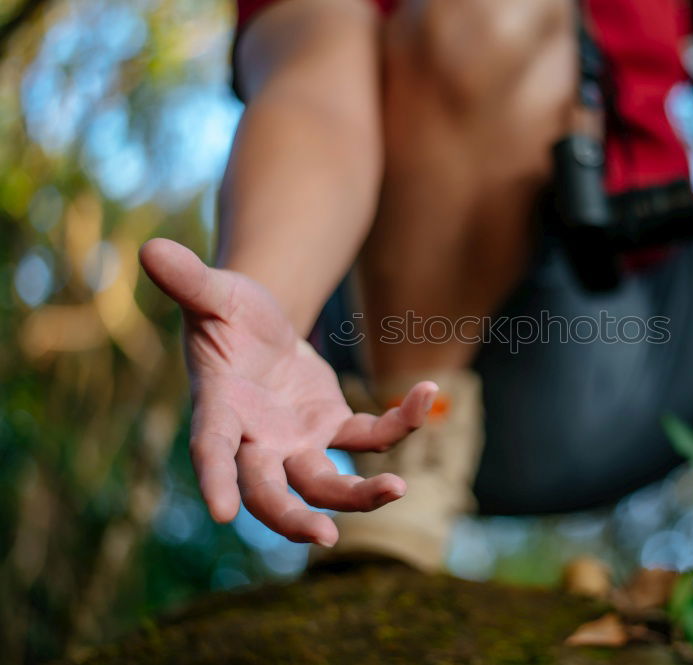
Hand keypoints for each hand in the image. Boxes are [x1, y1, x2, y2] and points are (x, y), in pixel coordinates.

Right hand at [139, 239, 437, 545]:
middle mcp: (256, 440)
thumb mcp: (214, 293)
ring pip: (324, 483)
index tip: (222, 515)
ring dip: (359, 494)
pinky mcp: (331, 428)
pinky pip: (368, 436)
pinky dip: (398, 423)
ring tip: (399, 489)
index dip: (214, 480)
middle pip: (270, 492)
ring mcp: (296, 442)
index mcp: (219, 411)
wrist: (257, 326)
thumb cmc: (226, 313)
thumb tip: (150, 249)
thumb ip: (189, 281)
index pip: (212, 451)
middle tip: (325, 538)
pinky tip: (426, 394)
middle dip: (293, 518)